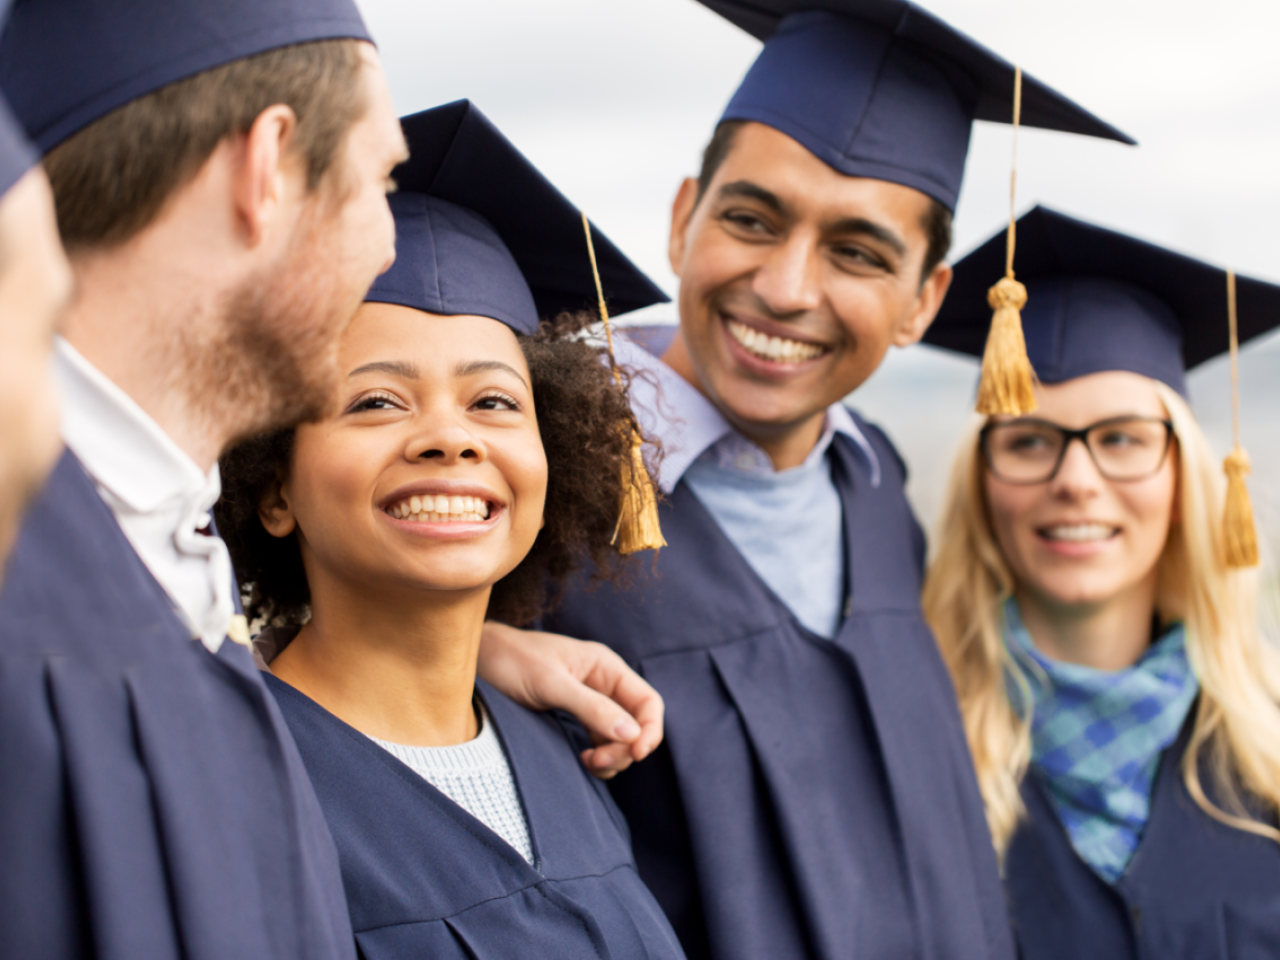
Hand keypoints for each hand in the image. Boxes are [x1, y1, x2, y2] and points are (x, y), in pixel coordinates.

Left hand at [477, 621, 663, 778]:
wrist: (480, 658)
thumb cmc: (512, 660)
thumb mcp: (551, 684)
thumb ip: (591, 707)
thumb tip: (630, 734)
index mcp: (605, 666)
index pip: (647, 701)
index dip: (650, 730)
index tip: (635, 754)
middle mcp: (603, 683)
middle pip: (636, 724)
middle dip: (625, 748)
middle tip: (597, 762)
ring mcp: (590, 700)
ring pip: (619, 737)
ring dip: (612, 756)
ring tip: (588, 762)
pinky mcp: (574, 715)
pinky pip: (600, 740)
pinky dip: (599, 755)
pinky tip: (583, 759)